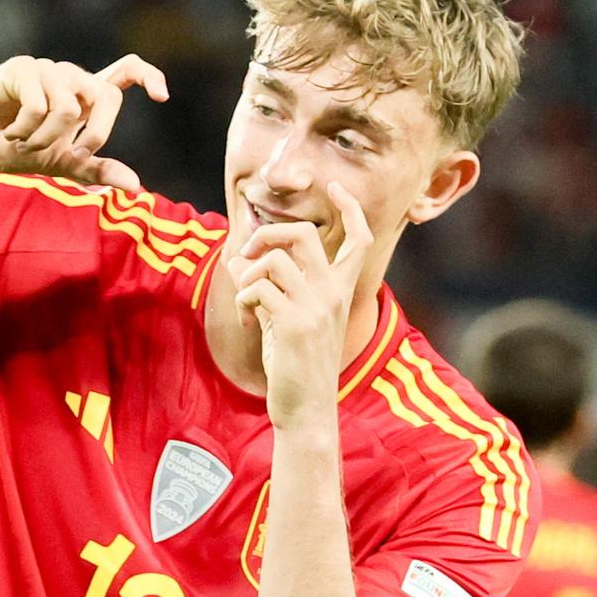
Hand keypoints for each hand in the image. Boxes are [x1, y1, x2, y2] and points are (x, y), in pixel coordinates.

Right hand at [0, 54, 169, 192]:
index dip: (149, 76)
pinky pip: (39, 105)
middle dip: (96, 135)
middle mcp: (71, 78)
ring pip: (71, 108)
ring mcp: (47, 70)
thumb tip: (135, 185)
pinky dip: (26, 130)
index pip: (127, 71)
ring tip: (26, 144)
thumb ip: (96, 170)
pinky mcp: (22, 68)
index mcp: (85, 95)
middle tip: (74, 155)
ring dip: (47, 139)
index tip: (162, 96)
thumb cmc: (16, 149)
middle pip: (108, 97)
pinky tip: (10, 133)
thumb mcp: (62, 164)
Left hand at [231, 184, 373, 426]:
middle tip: (250, 254)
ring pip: (274, 259)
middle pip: (303, 234)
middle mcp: (334, 294)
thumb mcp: (287, 318)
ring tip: (248, 302)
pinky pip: (256, 288)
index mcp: (341, 291)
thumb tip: (238, 257)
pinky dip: (244, 300)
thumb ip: (270, 285)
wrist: (306, 409)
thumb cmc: (297, 364)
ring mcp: (316, 307)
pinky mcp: (293, 323)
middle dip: (268, 234)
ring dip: (248, 274)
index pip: (358, 239)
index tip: (336, 187)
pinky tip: (249, 323)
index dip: (350, 208)